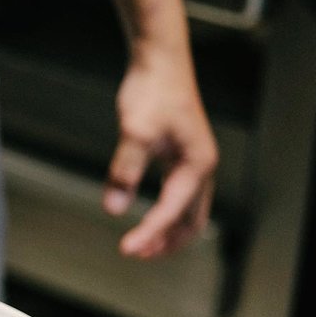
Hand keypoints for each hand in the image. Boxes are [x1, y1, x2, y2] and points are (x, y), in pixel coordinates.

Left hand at [102, 48, 217, 258]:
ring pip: (188, 209)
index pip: (172, 211)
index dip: (149, 233)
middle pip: (192, 220)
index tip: (126, 249)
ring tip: (142, 245)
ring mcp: (193, 161)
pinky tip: (147, 215)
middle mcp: (201, 166)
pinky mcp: (181, 155)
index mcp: (197, 165)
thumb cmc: (152, 92)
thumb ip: (124, 172)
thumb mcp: (135, 133)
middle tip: (137, 255)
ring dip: (168, 230)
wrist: (159, 62)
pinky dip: (166, 212)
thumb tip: (114, 208)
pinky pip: (178, 194)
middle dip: (167, 241)